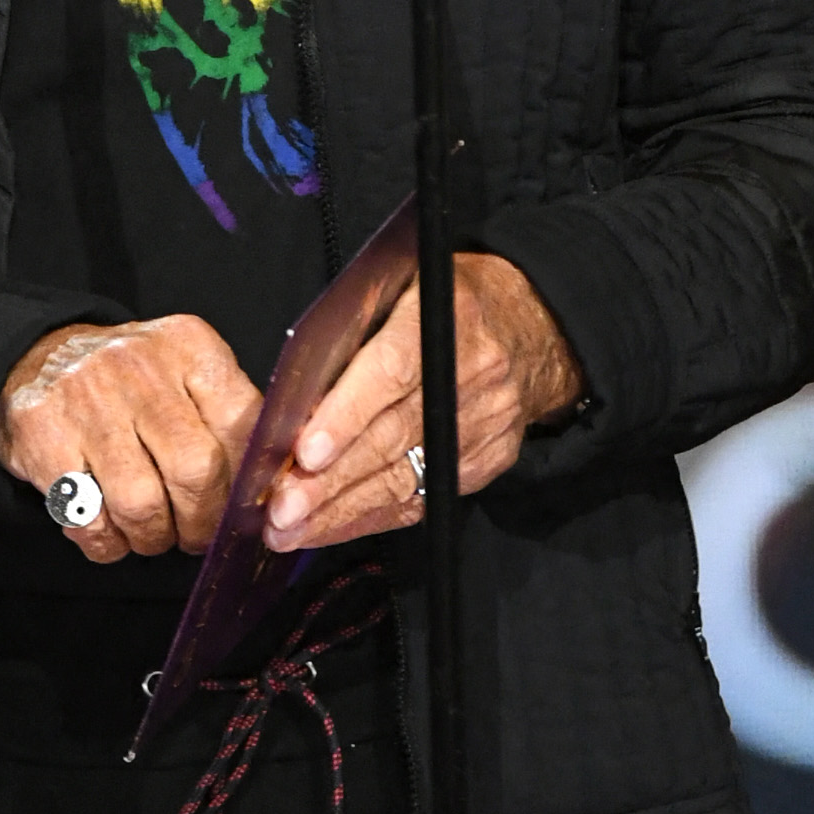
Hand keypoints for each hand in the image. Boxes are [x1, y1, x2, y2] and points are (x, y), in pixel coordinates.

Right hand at [0, 315, 262, 563]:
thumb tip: (276, 487)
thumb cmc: (133, 382)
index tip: (244, 512)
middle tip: (197, 536)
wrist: (43, 356)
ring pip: (140, 502)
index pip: (242, 426)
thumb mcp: (189, 373)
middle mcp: (138, 367)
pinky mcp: (43, 435)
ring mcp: (87, 400)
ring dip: (153, 537)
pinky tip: (111, 534)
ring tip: (153, 535)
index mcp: (189, 347)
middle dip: (202, 523)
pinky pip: (87, 516)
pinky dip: (106, 542)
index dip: (248, 485)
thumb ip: (232, 419)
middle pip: (195, 471)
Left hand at [264, 254, 583, 552]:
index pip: (390, 372)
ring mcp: (482, 424)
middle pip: (391, 437)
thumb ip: (357, 327)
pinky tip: (329, 530)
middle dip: (330, 482)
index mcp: (444, 318)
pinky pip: (422, 498)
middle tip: (278, 510)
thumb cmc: (448, 301)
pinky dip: (372, 517)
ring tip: (288, 530)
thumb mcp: (407, 283)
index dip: (346, 416)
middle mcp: (470, 375)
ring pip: (404, 478)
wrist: (535, 326)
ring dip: (341, 511)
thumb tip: (292, 390)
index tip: (305, 453)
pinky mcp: (486, 460)